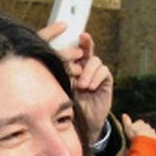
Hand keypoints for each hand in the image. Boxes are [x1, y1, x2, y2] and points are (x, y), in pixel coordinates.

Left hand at [38, 26, 112, 140]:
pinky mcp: (105, 80)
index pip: (74, 49)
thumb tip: (50, 64)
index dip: (75, 40)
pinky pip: (103, 71)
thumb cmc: (68, 105)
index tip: (75, 32)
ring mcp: (95, 72)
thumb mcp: (60, 89)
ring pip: (94, 60)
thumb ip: (59, 76)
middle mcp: (84, 66)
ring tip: (82, 85)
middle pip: (87, 49)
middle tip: (82, 40)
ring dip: (87, 71)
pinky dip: (96, 77)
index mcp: (72, 66)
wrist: (82, 123)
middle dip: (86, 44)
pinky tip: (90, 87)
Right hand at [122, 114, 155, 141]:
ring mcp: (152, 132)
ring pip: (150, 133)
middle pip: (145, 127)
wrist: (144, 142)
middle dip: (143, 130)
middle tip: (139, 136)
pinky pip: (153, 139)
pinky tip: (148, 145)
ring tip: (143, 141)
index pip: (139, 122)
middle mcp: (148, 126)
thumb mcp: (128, 127)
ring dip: (147, 135)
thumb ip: (126, 121)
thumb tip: (124, 114)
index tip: (134, 130)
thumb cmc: (134, 134)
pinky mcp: (155, 139)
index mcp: (140, 122)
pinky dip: (151, 141)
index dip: (136, 126)